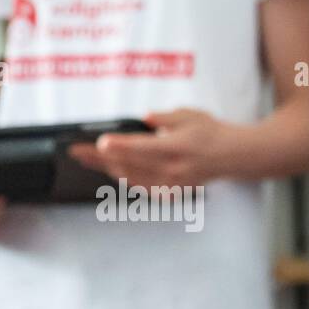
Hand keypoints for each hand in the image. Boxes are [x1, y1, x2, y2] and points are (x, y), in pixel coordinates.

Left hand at [69, 109, 240, 187]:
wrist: (231, 156)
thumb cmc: (209, 132)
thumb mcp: (191, 116)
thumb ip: (166, 118)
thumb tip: (144, 118)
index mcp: (180, 147)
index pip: (144, 147)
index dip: (121, 145)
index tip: (101, 142)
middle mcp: (174, 169)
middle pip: (129, 164)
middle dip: (100, 158)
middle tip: (77, 151)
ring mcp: (170, 184)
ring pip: (129, 178)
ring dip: (105, 168)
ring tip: (85, 159)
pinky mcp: (168, 192)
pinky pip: (138, 186)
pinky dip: (121, 177)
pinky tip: (107, 169)